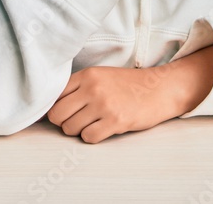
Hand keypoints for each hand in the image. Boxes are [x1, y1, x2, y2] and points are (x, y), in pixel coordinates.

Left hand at [45, 65, 181, 143]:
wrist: (159, 89)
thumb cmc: (129, 85)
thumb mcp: (102, 76)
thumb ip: (79, 87)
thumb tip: (53, 106)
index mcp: (88, 74)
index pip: (55, 96)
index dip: (57, 107)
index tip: (65, 112)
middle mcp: (93, 88)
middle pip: (57, 114)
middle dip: (64, 122)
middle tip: (77, 121)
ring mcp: (104, 104)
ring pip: (70, 128)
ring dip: (79, 130)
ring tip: (93, 123)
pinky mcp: (115, 121)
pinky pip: (88, 137)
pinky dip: (92, 137)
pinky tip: (103, 129)